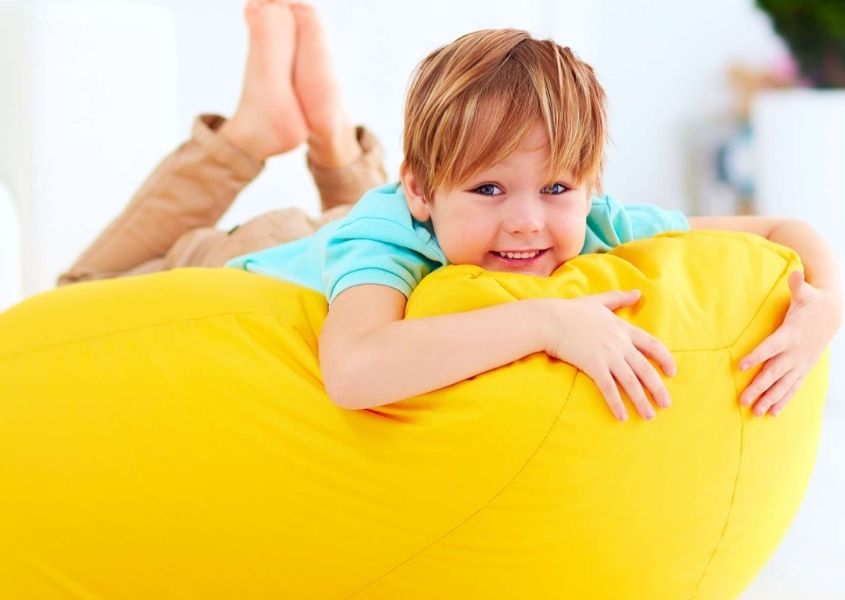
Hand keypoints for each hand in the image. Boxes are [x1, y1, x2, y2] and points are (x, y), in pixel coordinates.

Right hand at [542, 290, 675, 421]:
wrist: (550, 320)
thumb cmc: (571, 310)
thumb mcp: (599, 301)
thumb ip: (619, 298)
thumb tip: (638, 292)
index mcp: (623, 329)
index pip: (652, 345)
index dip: (665, 359)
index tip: (672, 372)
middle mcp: (619, 344)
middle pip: (645, 369)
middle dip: (658, 388)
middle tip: (666, 403)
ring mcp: (608, 355)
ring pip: (631, 382)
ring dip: (641, 401)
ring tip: (649, 415)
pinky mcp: (593, 366)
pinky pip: (609, 388)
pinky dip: (617, 404)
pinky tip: (622, 417)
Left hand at [739, 270, 842, 416]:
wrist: (833, 315)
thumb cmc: (812, 303)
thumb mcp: (806, 293)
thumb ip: (798, 286)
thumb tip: (797, 273)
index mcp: (790, 334)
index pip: (770, 347)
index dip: (756, 356)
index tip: (740, 365)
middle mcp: (795, 353)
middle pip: (774, 372)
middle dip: (758, 387)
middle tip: (742, 400)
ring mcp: (800, 363)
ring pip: (783, 385)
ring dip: (769, 399)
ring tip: (756, 412)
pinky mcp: (804, 368)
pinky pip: (793, 387)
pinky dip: (784, 400)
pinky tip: (773, 413)